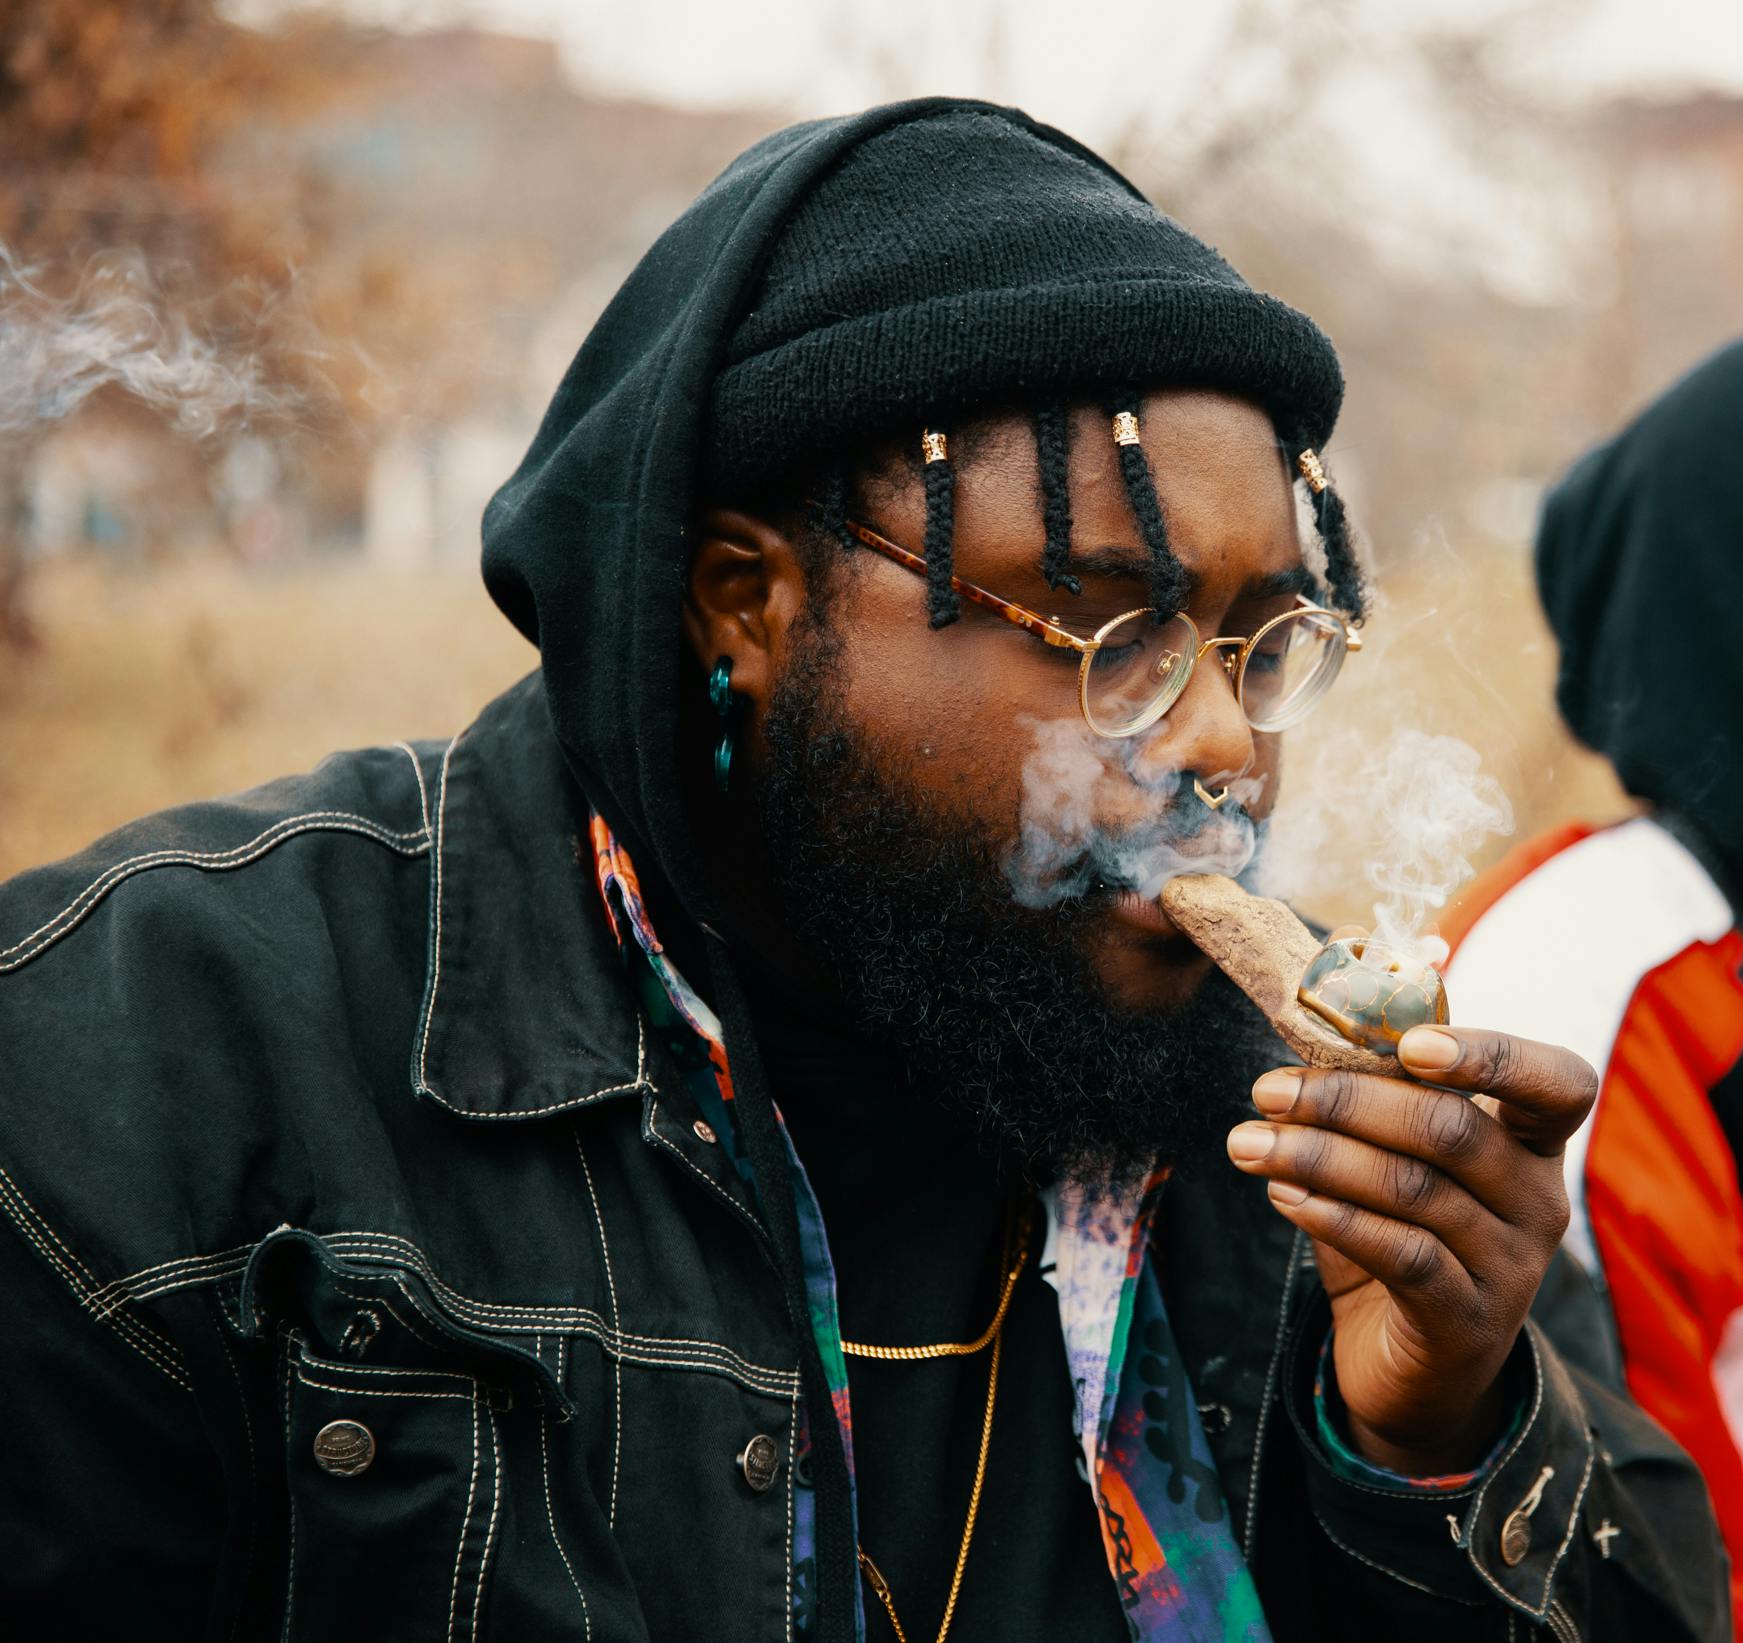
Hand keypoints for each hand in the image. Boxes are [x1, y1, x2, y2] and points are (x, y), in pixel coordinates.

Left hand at [1225, 1022, 1597, 1474]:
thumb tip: (1311, 1011)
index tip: (1410, 1043)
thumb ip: (1375, 1092)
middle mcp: (1537, 1200)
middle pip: (1450, 1130)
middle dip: (1345, 1101)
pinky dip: (1333, 1217)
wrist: (1416, 1368)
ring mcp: (1510, 1267)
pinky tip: (1282, 1196)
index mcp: (1532, 1142)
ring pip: (1412, 1190)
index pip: (1557, 1083)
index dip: (1492, 1055)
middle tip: (1266, 1090)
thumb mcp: (1398, 1158)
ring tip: (1247, 1142)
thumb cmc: (1404, 1233)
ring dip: (1316, 1156)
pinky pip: (1400, 1254)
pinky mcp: (1468, 1321)